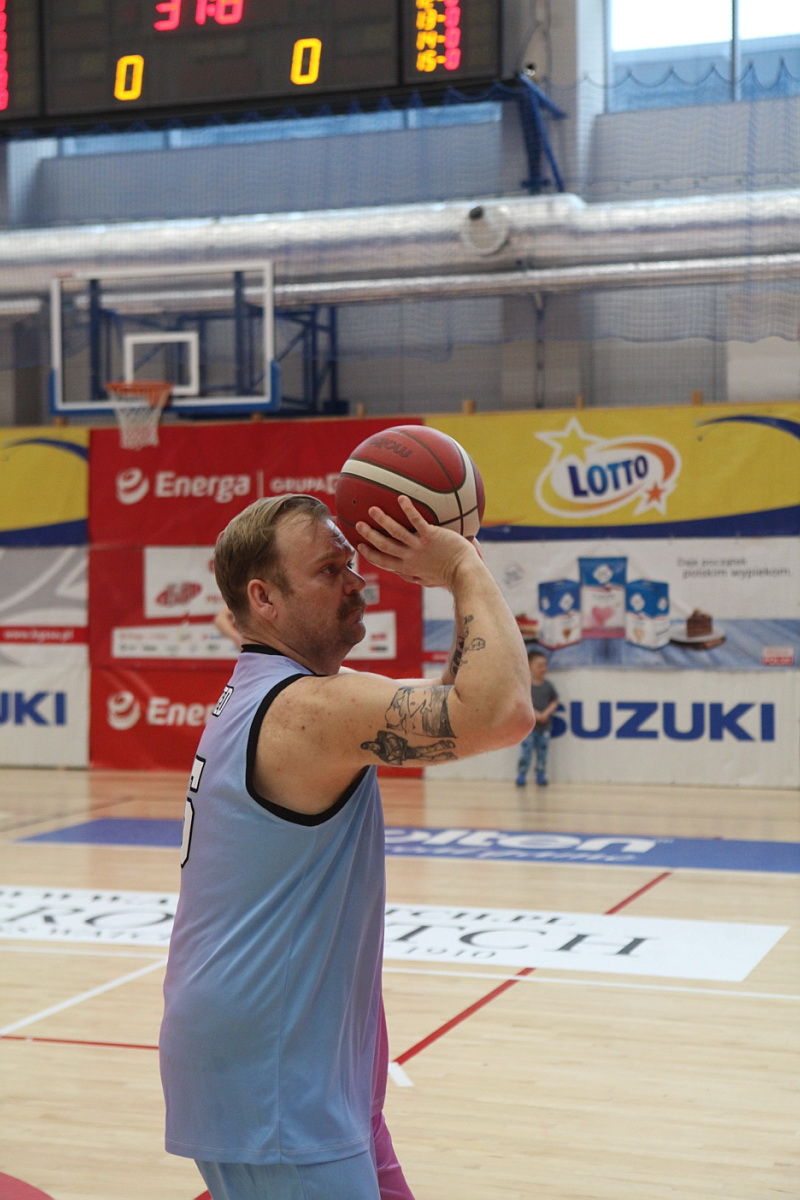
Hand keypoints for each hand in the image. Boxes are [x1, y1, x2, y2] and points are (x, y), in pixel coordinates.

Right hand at [355, 496, 476, 588]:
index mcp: (408, 567)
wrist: (465, 573)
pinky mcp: (431, 536)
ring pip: (396, 533)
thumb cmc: (450, 576)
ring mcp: (419, 547)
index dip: (370, 554)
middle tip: (358, 524)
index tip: (360, 547)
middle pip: (384, 546)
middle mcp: (410, 557)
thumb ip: (415, 577)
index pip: (384, 561)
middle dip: (370, 535)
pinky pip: (417, 521)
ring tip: (373, 509)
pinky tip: (401, 498)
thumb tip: (406, 577)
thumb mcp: (428, 580)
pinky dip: (408, 510)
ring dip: (383, 521)